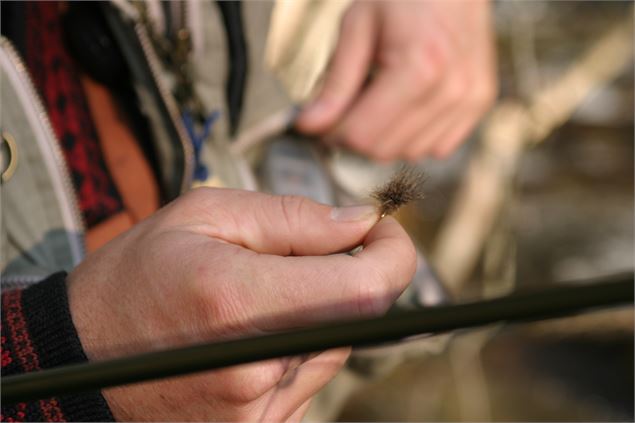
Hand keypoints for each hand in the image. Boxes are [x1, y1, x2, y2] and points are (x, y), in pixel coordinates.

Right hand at [68, 188, 415, 420]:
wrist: (83, 354)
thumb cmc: (139, 274)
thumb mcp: (205, 215)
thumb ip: (292, 217)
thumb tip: (363, 223)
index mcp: (238, 301)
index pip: (362, 290)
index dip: (393, 257)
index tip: (382, 233)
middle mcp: (252, 370)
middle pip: (352, 318)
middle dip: (342, 276)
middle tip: (292, 257)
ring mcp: (254, 412)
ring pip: (333, 348)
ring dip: (314, 314)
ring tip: (254, 299)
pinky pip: (307, 379)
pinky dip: (296, 348)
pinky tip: (247, 335)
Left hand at [296, 0, 496, 160]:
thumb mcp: (357, 27)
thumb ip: (335, 83)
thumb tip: (309, 125)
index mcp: (419, 67)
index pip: (362, 135)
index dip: (332, 133)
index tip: (321, 120)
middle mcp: (451, 89)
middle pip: (384, 150)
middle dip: (356, 136)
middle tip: (346, 108)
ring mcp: (470, 98)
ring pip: (410, 153)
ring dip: (386, 136)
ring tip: (380, 98)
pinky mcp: (480, 102)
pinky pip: (438, 147)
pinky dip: (415, 135)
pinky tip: (406, 105)